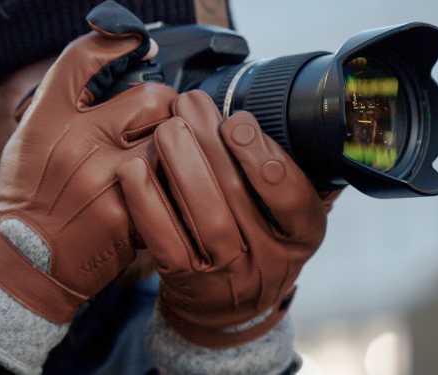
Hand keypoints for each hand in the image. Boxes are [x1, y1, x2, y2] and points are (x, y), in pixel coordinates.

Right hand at [0, 1, 177, 323]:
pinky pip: (176, 187)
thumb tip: (124, 57)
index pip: (84, 58)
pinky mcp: (133, 218)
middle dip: (166, 105)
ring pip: (174, 141)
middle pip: (152, 97)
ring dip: (182, 146)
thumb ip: (71, 100)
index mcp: (48, 120)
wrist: (25, 264)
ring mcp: (109, 182)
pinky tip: (168, 194)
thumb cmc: (32, 195)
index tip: (137, 44)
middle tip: (163, 119)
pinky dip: (179, 187)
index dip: (119, 42)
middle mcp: (78, 144)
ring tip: (174, 155)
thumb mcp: (33, 136)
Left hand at [118, 91, 340, 347]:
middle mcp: (269, 258)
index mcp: (301, 235)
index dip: (264, 156)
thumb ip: (276, 172)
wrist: (224, 306)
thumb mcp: (283, 216)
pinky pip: (165, 238)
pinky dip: (148, 201)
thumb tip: (245, 112)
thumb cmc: (254, 241)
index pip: (293, 196)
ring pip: (206, 216)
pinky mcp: (185, 279)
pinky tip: (136, 168)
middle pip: (240, 197)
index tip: (237, 120)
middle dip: (212, 142)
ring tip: (167, 127)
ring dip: (183, 164)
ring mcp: (226, 272)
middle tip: (190, 105)